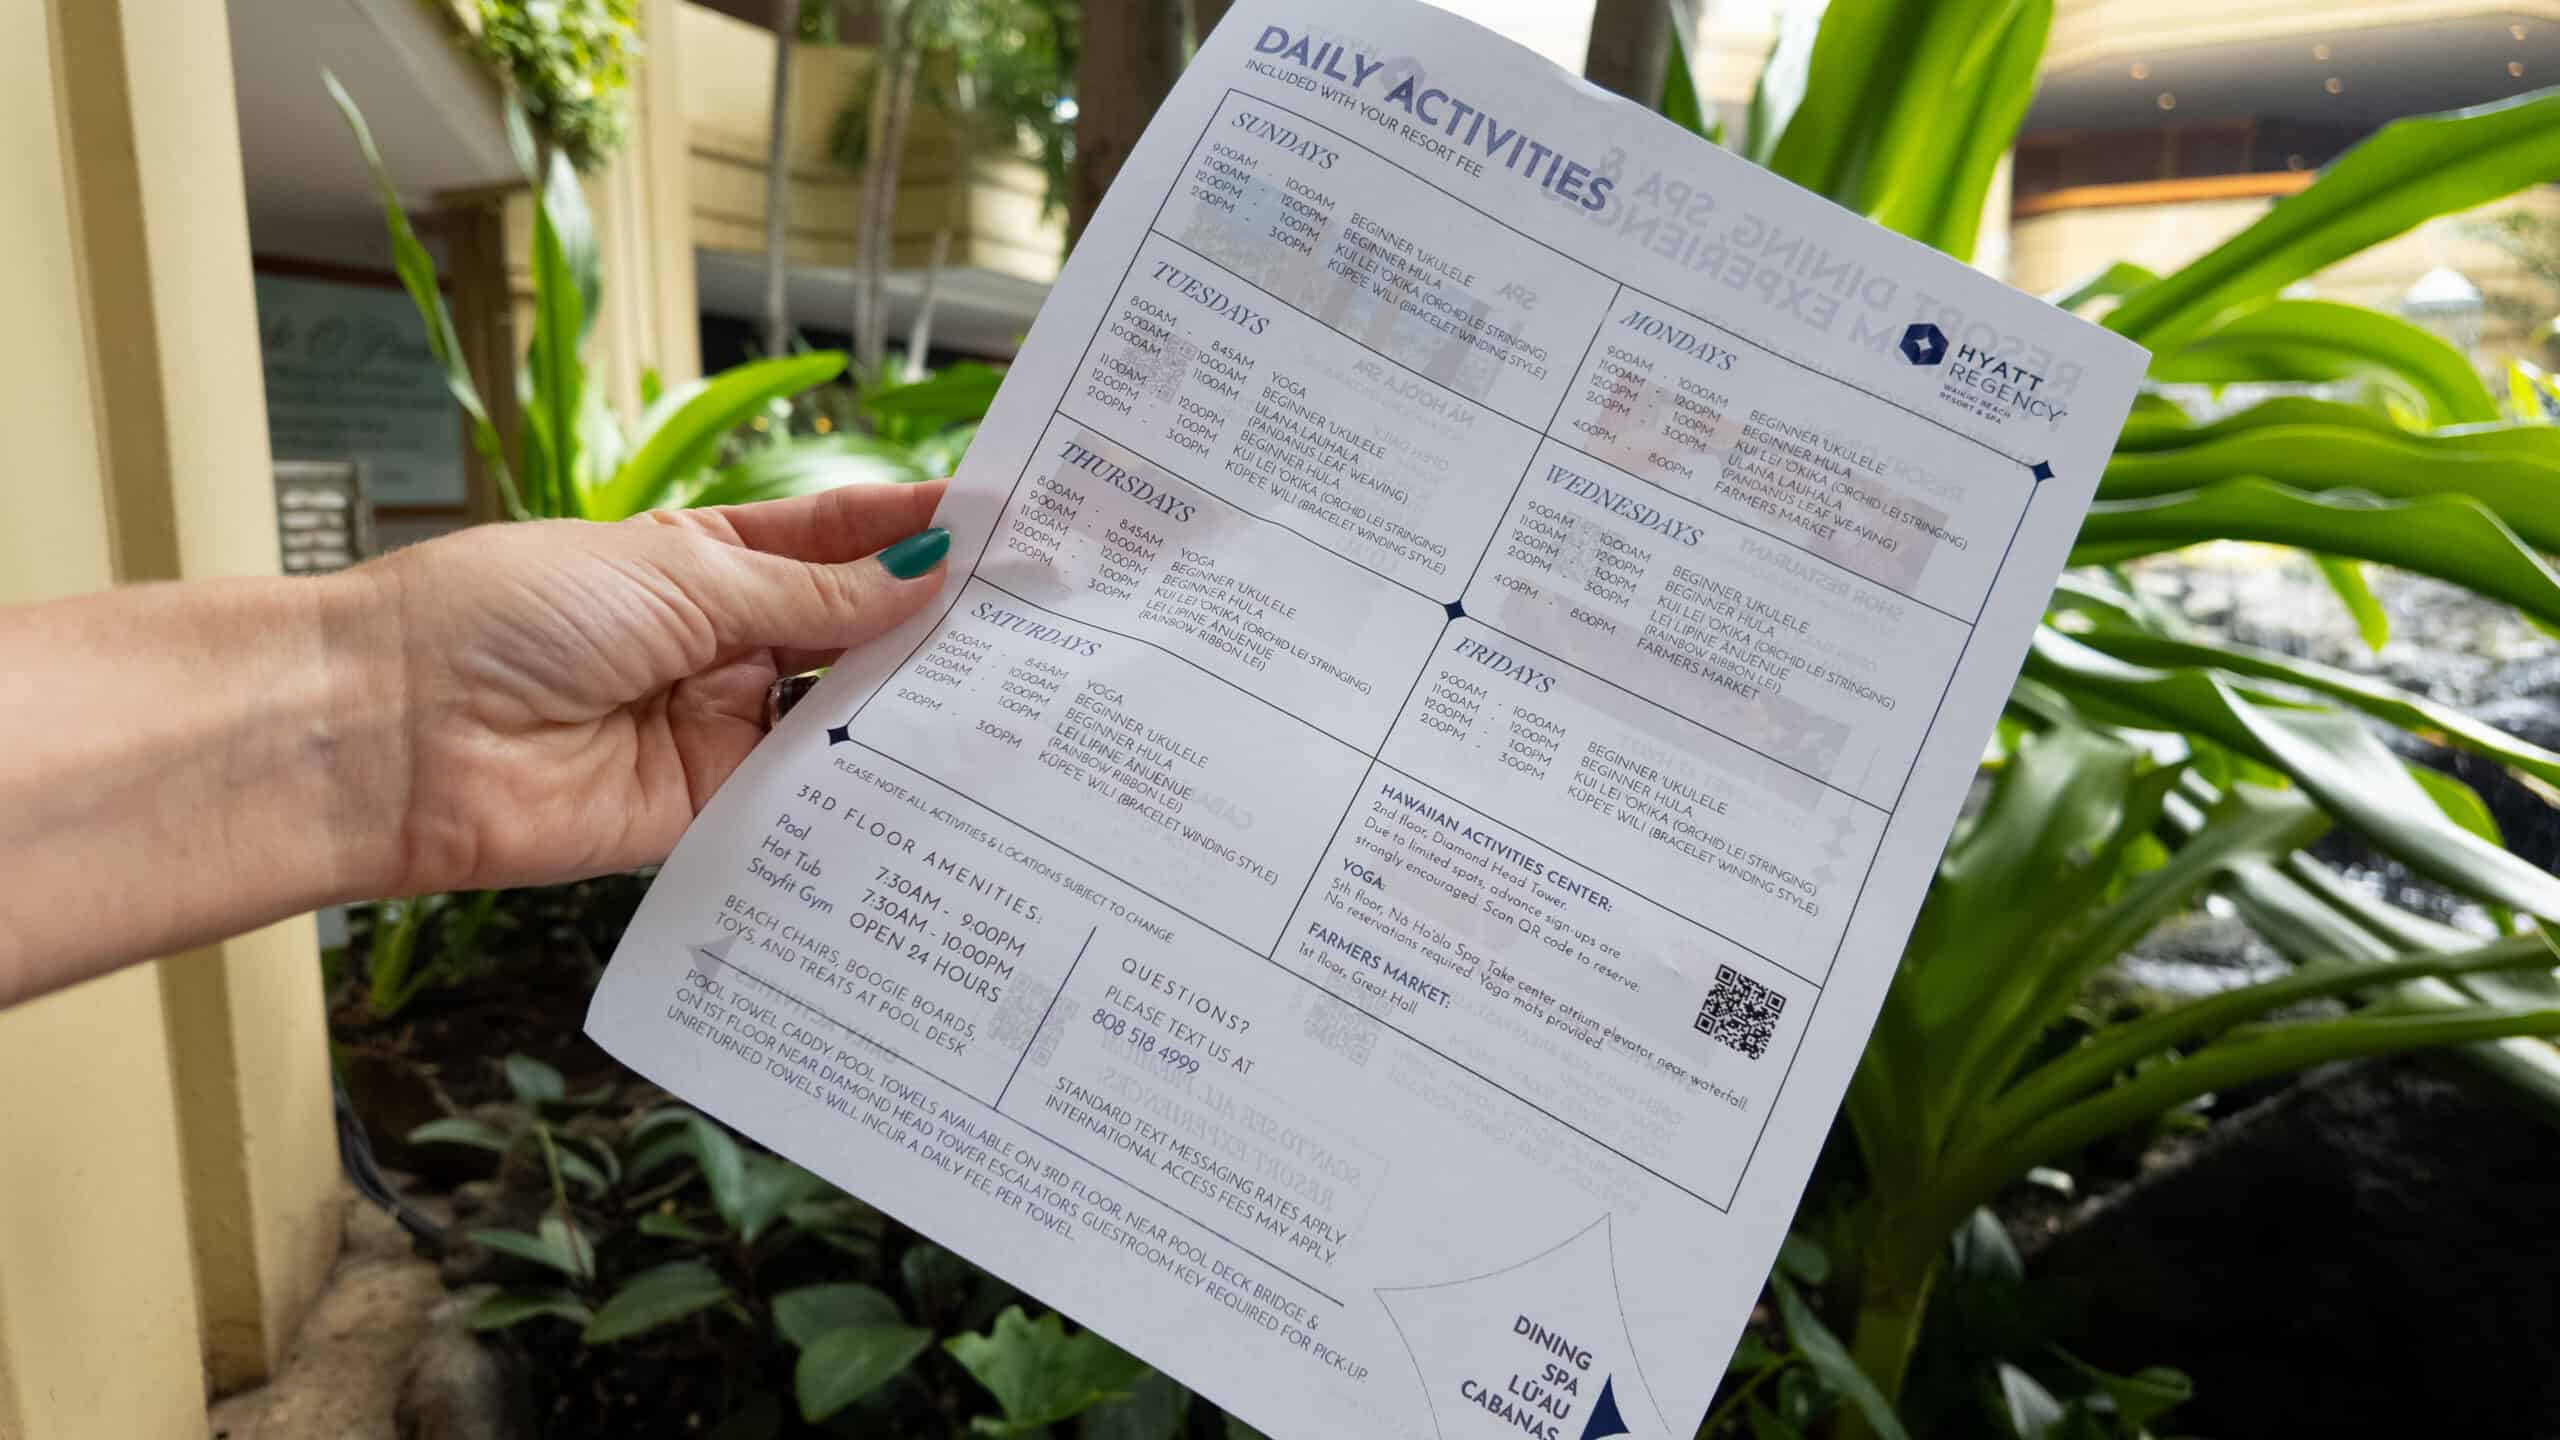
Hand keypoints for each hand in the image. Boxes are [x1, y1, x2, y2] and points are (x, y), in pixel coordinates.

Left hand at [337, 480, 949, 896]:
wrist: (396, 732)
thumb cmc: (507, 615)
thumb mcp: (679, 578)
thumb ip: (810, 595)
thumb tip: (923, 573)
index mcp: (702, 563)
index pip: (833, 542)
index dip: (912, 531)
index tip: (1002, 524)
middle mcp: (716, 645)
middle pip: (849, 633)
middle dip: (931, 622)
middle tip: (1034, 616)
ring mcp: (712, 730)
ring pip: (837, 718)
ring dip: (908, 704)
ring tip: (1010, 689)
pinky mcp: (704, 813)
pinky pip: (799, 801)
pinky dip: (858, 788)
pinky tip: (930, 772)